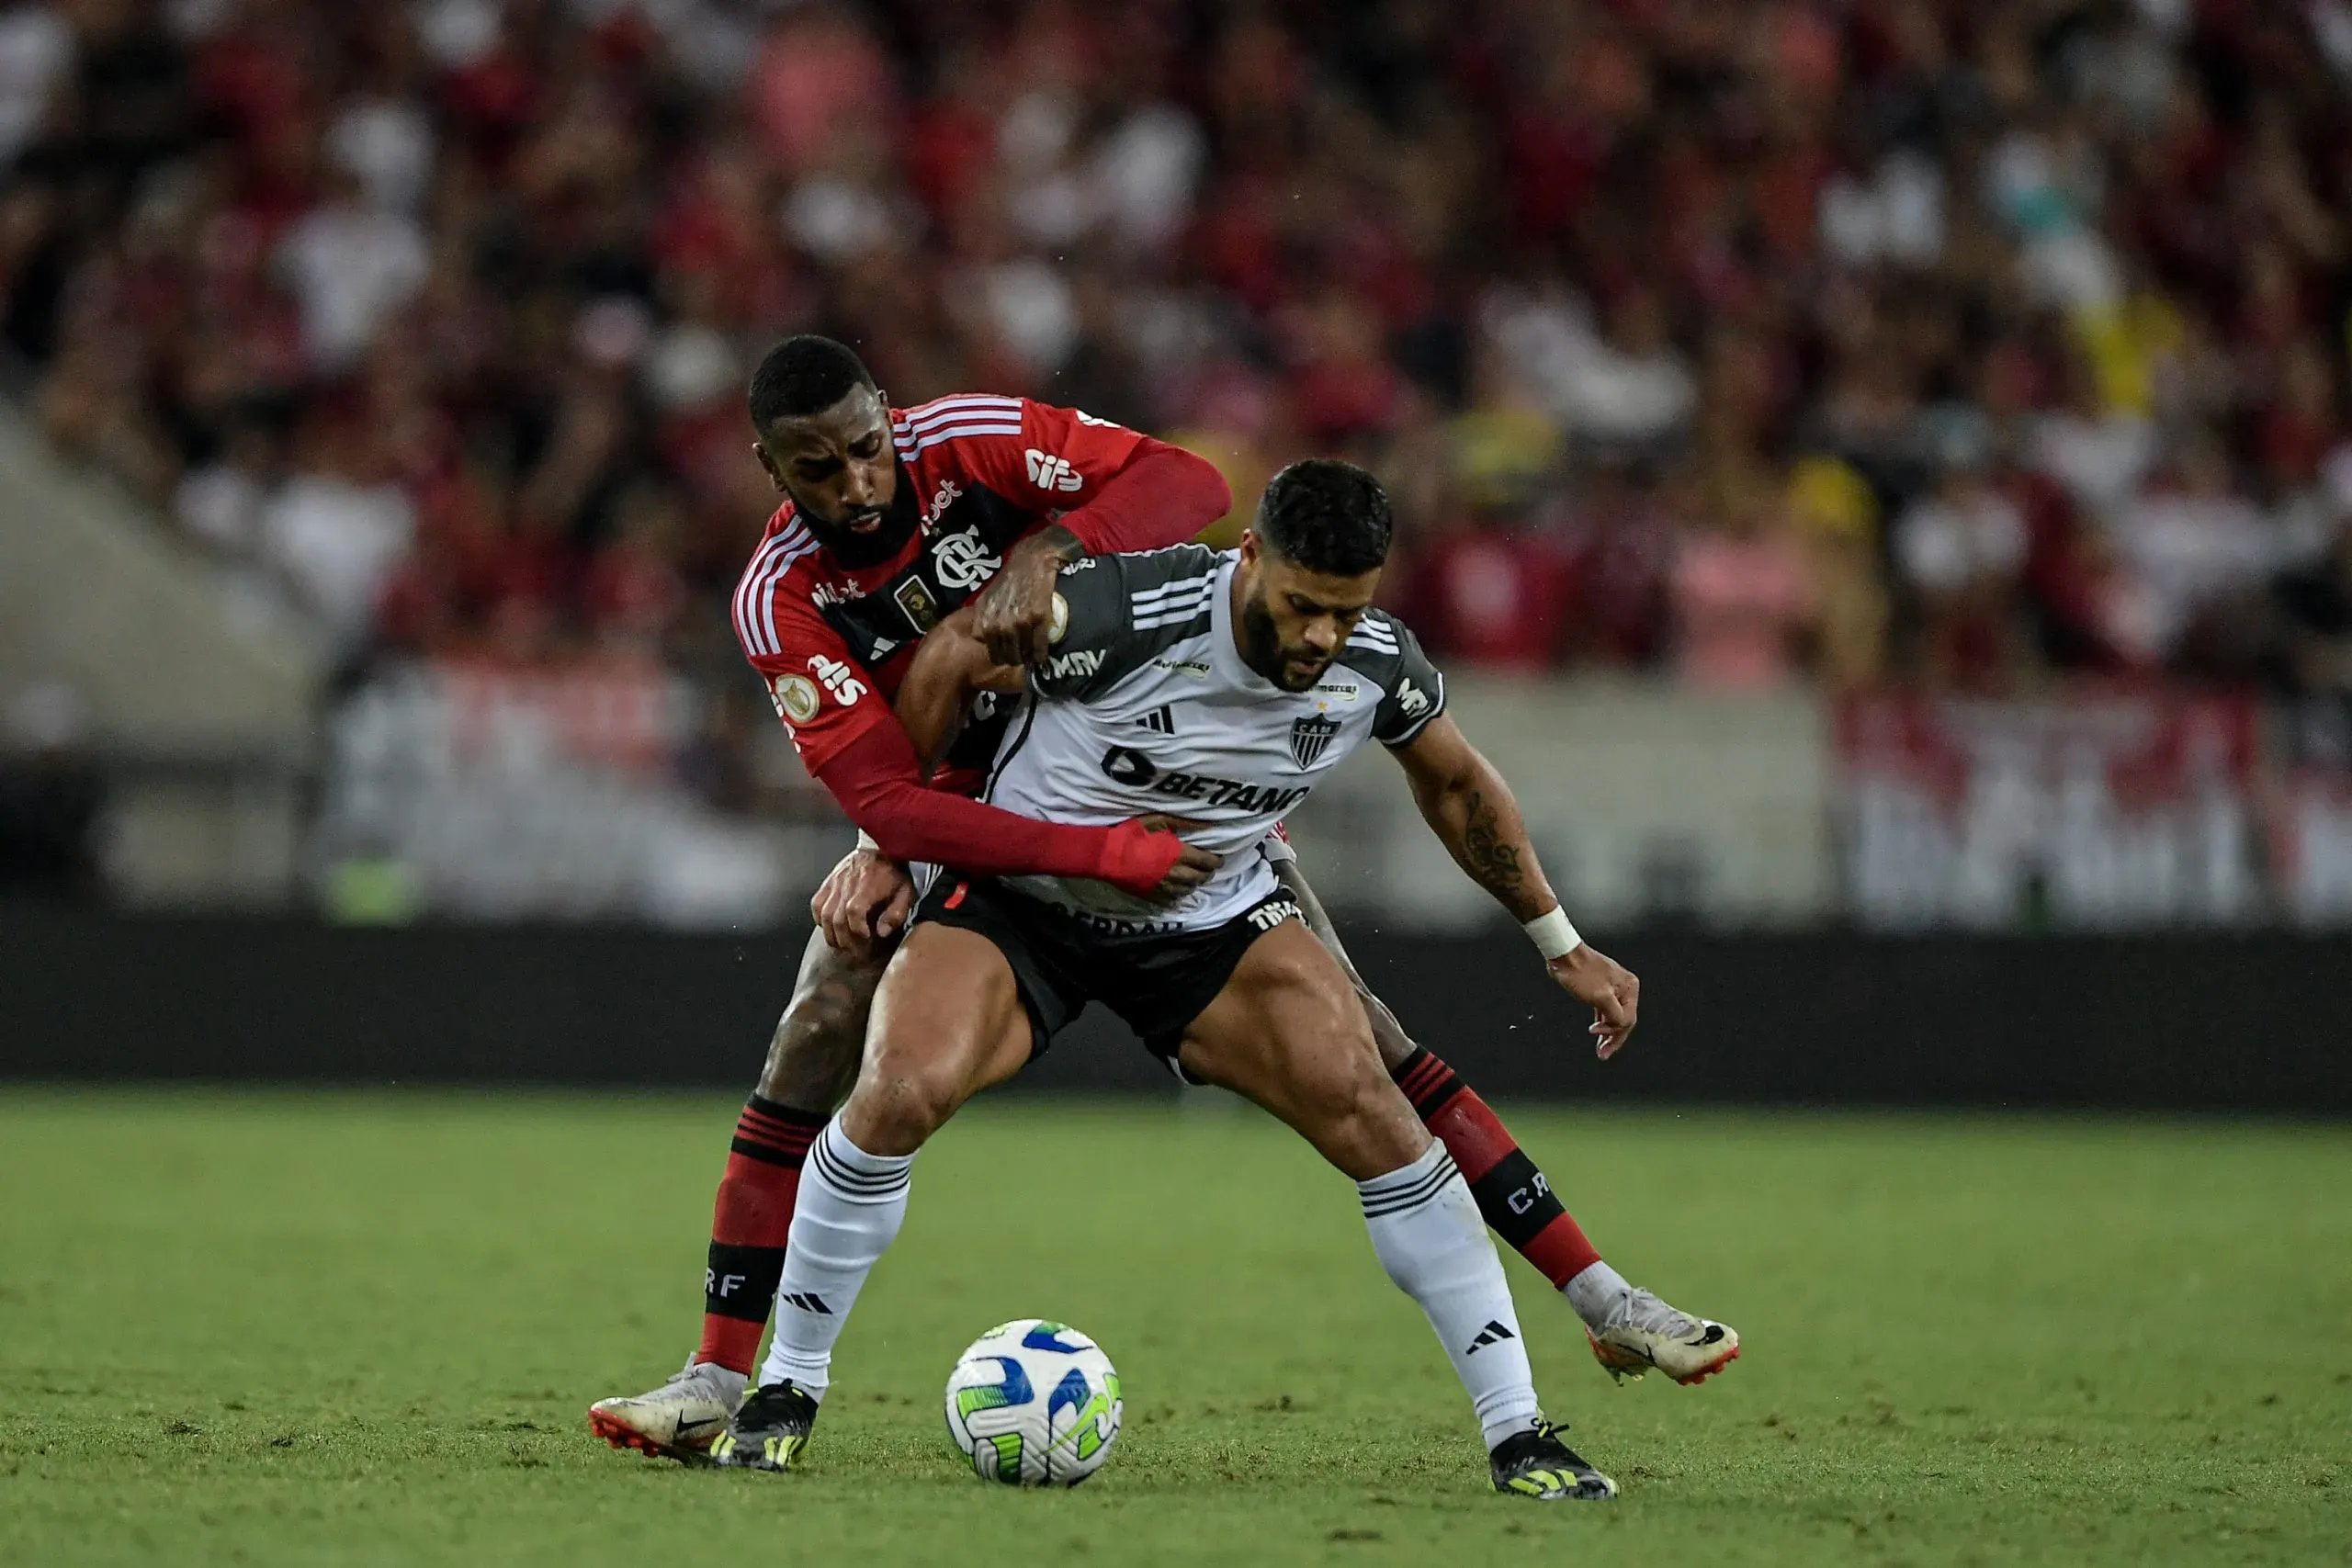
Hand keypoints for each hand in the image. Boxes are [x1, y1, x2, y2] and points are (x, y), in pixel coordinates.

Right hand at [810, 846, 914, 953]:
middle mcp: (847, 885)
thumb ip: (896, 913)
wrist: (881, 847)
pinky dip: (820, 919)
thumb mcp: (906, 892)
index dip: (857, 930)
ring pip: (824, 913)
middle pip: (837, 918)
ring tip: (842, 945)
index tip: (867, 941)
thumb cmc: (895, 872)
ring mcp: (835, 883)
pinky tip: (829, 928)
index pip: (854, 912)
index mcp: (867, 887)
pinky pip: (817, 904)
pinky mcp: (829, 882)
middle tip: (855, 951)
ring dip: (831, 934)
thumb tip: (882, 932)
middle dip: (845, 940)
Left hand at [969, 534, 1067, 665]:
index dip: (1000, 655)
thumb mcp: (986, 599)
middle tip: (1023, 658)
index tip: (1008, 654)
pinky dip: (1041, 654)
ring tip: (1032, 657)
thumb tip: (984, 639)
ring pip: (1023, 654)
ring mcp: (1019, 623)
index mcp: (985, 621)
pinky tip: (1042, 654)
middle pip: (1007, 657)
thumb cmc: (1008, 580)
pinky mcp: (1038, 618)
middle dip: (1015, 659)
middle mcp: (999, 625)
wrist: (1030, 562)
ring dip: (1028, 659)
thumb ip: (983, 620)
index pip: (991, 652)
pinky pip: (1039, 646)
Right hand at [1134, 814, 1220, 903]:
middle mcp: (1177, 873)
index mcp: (1180, 854)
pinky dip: (1179, 895)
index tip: (1219, 859)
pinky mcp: (1153, 895)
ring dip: (1194, 884)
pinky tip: (1178, 891)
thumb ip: (1185, 823)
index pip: (1207, 861)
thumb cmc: (1132, 834)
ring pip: (1188, 890)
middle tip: (1207, 868)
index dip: (1216, 861)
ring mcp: (1165, 887)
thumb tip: (1210, 823)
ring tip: (1194, 878)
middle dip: (1207, 873)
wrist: (1108, 856)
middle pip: (1200, 878)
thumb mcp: (1158, 820)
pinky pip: (1173, 900)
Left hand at [1546, 944, 1638, 1059]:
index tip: (1598, 1037)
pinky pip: (1604, 1012)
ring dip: (1607, 1034)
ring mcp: (1612, 990)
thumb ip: (1615, 1015)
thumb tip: (1621, 1026)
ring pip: (1613, 1017)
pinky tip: (1597, 1035)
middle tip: (1603, 1055)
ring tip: (1601, 1051)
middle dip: (1613, 1038)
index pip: (1628, 1018)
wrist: (1563, 956)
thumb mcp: (1601, 997)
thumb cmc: (1581, 973)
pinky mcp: (1600, 991)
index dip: (1614, 1031)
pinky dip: (1601, 1024)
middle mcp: (1624, 988)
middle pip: (1623, 1020)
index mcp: (1630, 987)